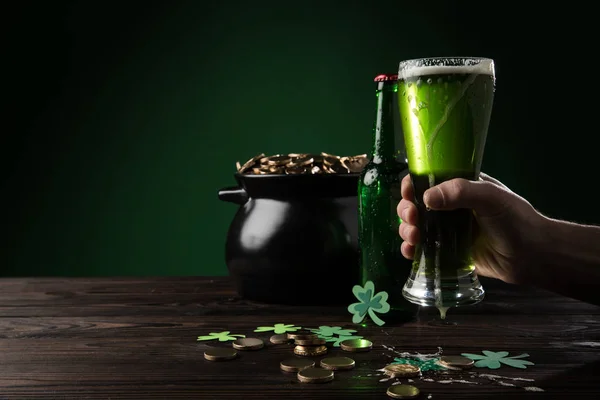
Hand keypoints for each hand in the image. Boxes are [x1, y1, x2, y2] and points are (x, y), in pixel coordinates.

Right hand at [396, 172, 545, 284]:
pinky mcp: (448, 252)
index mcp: (459, 187)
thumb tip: (426, 197)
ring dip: (407, 230)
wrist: (533, 256)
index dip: (413, 184)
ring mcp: (447, 230)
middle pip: (415, 204)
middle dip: (407, 210)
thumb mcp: (491, 197)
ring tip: (414, 238)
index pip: (427, 179)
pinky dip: (411, 250)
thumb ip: (460, 192)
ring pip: (415, 226)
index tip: (409, 193)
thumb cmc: (516, 220)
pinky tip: (411, 252)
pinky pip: (423, 249)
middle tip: (413, 219)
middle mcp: (450, 207)